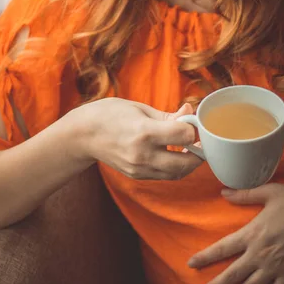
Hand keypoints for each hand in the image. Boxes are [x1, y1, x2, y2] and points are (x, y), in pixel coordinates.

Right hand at [67, 98, 200, 179]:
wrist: (81, 135)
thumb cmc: (109, 114)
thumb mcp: (139, 108)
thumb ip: (167, 115)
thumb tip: (190, 111)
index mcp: (145, 132)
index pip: (185, 136)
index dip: (194, 128)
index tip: (193, 121)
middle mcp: (143, 155)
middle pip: (186, 163)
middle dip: (199, 152)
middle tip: (201, 141)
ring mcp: (139, 169)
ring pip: (177, 173)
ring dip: (189, 163)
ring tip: (190, 148)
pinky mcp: (136, 176)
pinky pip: (164, 176)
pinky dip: (175, 167)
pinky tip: (174, 154)